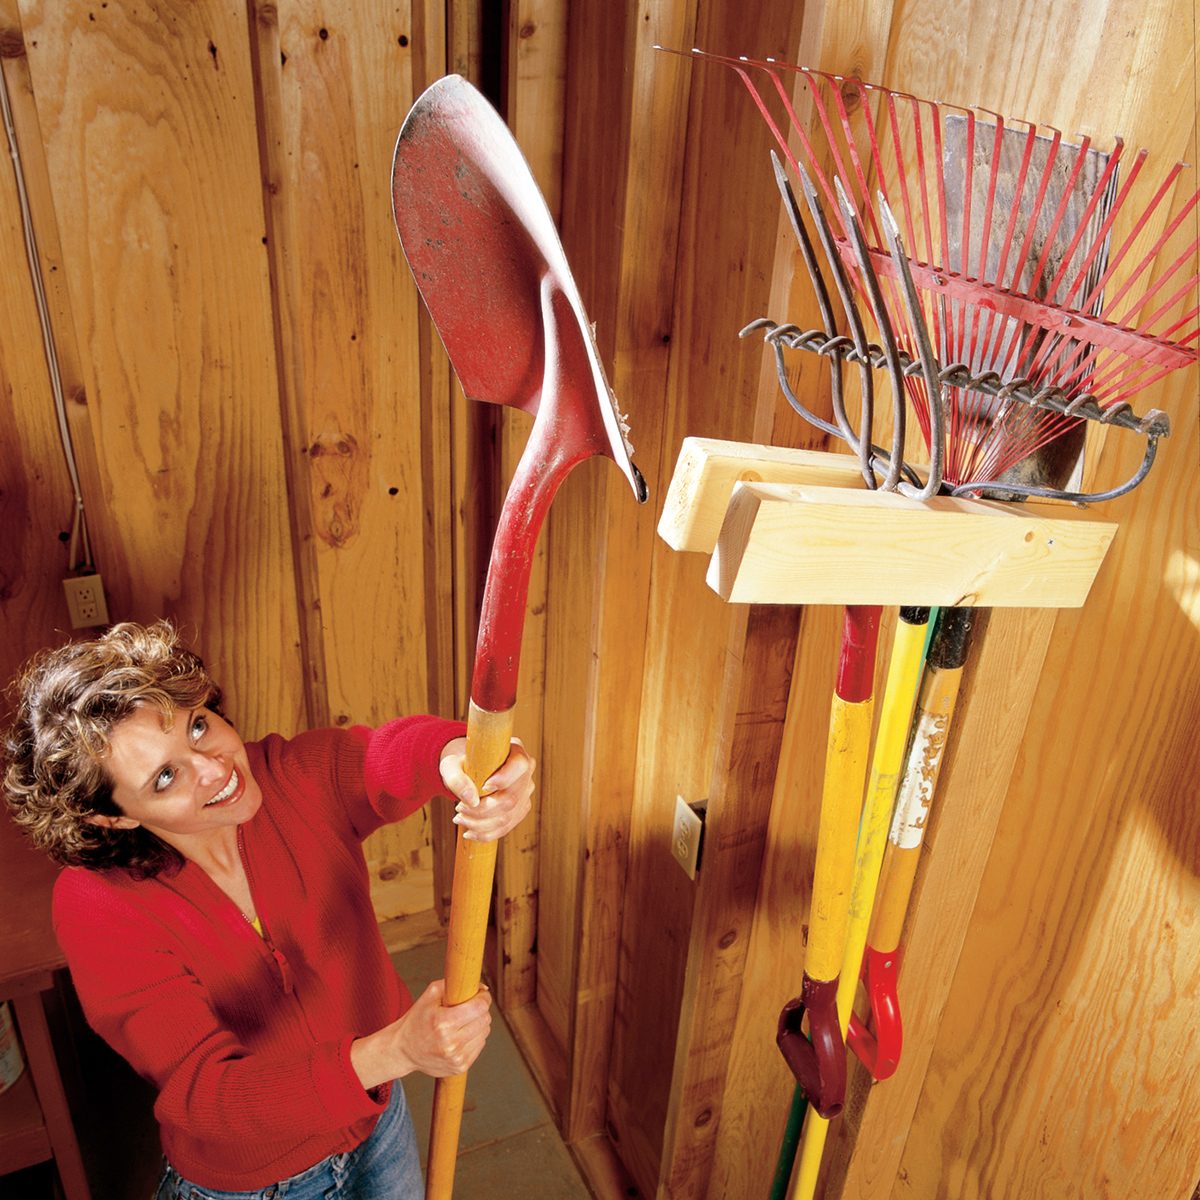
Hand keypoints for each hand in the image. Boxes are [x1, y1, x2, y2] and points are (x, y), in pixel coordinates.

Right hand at [351, 980, 492, 1084]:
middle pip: (485, 1019)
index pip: (479, 1007)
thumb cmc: (417, 1020)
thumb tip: (482, 987)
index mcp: (443, 1023)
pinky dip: (474, 1037)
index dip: (484, 997)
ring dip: (478, 1024)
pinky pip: (480, 1045)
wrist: (403, 1050)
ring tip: (463, 1022)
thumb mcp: (429, 996)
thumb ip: (453, 984)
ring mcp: (456, 1057)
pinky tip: (461, 1035)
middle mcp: (451, 1042)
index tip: (480, 994)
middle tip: (470, 1007)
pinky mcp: (460, 1067)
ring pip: (485, 1032)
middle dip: (480, 1010)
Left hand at [438, 737, 534, 841]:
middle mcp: (525, 773)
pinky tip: (470, 832)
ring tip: (459, 819)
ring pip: (508, 816)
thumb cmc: (461, 765)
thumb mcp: (451, 766)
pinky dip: (486, 834)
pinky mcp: (520, 810)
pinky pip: (506, 827)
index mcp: (515, 752)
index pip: (520, 765)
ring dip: (481, 824)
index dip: (505, 778)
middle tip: (459, 809)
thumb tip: (471, 800)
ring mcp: (525, 793)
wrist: (468, 773)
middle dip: (482, 810)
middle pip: (511, 798)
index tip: (484, 786)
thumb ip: (457, 778)